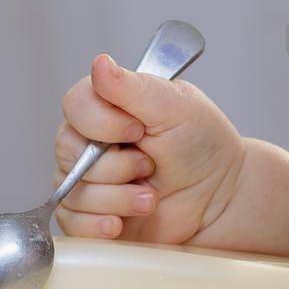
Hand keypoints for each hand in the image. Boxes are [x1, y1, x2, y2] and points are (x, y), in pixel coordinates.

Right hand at [54, 54, 245, 242]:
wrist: (221, 196)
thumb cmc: (203, 145)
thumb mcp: (177, 108)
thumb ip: (135, 88)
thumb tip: (99, 63)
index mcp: (108, 106)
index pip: (74, 104)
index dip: (103, 122)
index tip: (139, 129)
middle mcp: (90, 141)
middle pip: (68, 150)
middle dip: (116, 165)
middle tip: (150, 165)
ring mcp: (87, 180)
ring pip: (71, 190)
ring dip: (118, 198)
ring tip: (151, 197)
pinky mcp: (90, 216)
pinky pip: (70, 223)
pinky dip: (99, 225)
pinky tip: (122, 223)